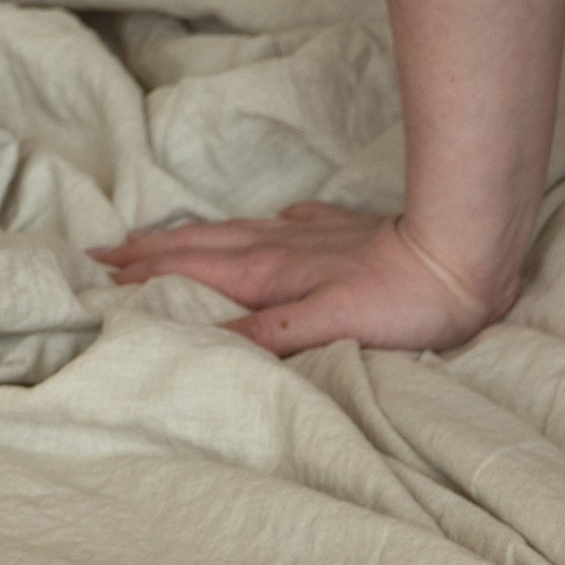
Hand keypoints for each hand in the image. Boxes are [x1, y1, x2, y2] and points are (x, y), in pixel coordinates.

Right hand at [88, 203, 507, 354]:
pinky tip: (274, 221)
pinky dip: (266, 227)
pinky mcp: (346, 233)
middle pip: (205, 246)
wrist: (464, 254)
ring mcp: (314, 236)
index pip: (194, 272)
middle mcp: (284, 247)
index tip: (101, 273)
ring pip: (239, 233)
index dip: (147, 274)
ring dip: (195, 237)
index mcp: (272, 273)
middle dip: (154, 250)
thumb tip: (204, 342)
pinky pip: (290, 225)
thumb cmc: (401, 301)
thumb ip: (266, 335)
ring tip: (164, 238)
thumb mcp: (326, 327)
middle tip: (107, 252)